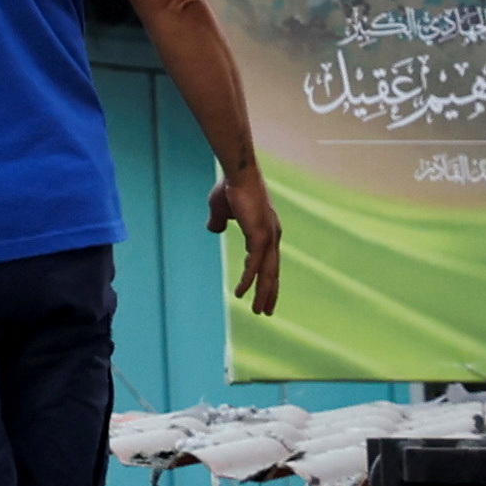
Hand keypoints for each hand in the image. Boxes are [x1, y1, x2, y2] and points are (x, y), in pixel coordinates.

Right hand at [208, 162, 281, 315]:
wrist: (238, 174)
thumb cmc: (229, 187)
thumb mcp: (221, 209)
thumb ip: (218, 221)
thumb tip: (212, 230)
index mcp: (267, 231)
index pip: (269, 261)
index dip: (266, 278)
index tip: (263, 293)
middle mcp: (273, 237)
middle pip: (272, 272)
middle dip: (269, 293)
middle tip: (266, 311)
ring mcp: (269, 238)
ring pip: (267, 273)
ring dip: (263, 294)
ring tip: (259, 311)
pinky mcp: (260, 237)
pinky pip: (254, 266)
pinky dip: (248, 281)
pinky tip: (240, 293)